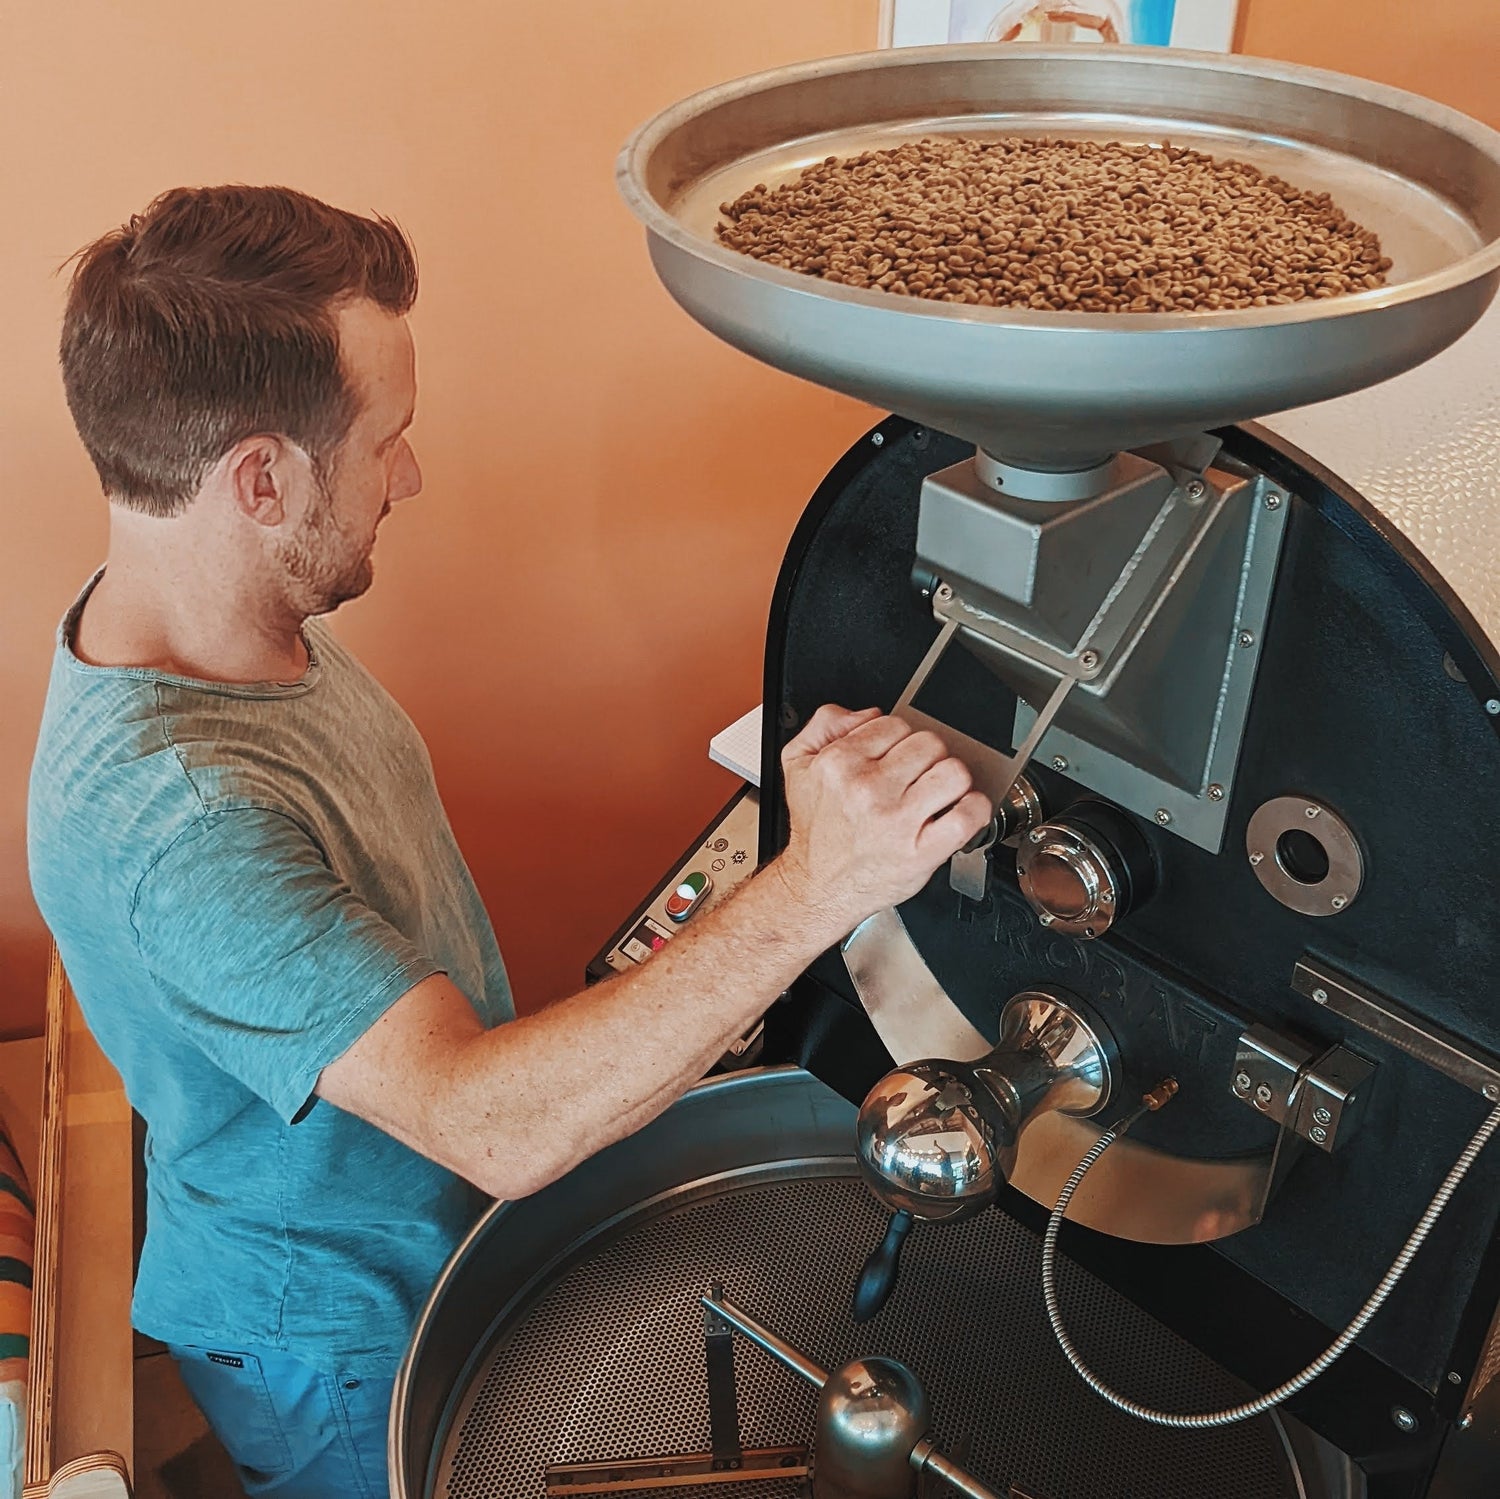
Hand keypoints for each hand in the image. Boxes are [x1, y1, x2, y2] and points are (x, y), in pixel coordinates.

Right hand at [773, 704, 992, 934]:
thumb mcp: (797, 765)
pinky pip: (967, 815)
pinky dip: (974, 809)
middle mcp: (868, 789)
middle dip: (926, 757)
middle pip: (928, 743)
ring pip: (953, 772)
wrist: (818, 886)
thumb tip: (867, 713)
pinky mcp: (922, 852)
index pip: (894, 724)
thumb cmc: (816, 832)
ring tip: (938, 792)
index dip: (898, 740)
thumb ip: (825, 724)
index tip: (896, 758)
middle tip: (917, 777)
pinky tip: (961, 810)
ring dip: (951, 780)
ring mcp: (897, 820)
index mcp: (840, 763)